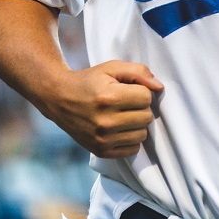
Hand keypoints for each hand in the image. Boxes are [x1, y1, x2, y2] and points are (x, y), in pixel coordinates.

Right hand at [41, 61, 163, 158]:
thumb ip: (138, 72)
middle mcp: (106, 121)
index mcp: (109, 97)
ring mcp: (103, 139)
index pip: (146, 97)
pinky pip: (133, 150)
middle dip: (139, 107)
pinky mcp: (101, 151)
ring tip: (121, 116)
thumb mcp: (111, 68)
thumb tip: (160, 88)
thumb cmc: (89, 82)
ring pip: (142, 134)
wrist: (59, 99)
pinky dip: (130, 139)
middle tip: (124, 103)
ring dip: (136, 124)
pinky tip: (118, 129)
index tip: (127, 90)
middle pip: (146, 117)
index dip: (140, 91)